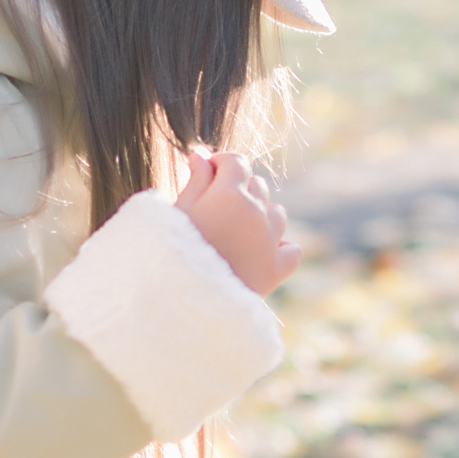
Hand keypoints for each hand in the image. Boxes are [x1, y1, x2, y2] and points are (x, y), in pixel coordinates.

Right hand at [176, 152, 297, 295]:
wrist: (180, 303)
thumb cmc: (168, 254)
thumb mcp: (176, 213)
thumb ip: (194, 181)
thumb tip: (202, 155)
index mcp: (229, 194)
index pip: (237, 161)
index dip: (222, 164)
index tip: (209, 174)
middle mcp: (255, 212)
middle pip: (257, 185)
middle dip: (239, 190)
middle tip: (215, 210)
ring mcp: (269, 241)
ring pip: (276, 213)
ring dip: (260, 216)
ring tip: (235, 233)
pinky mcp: (276, 269)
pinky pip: (290, 249)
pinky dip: (280, 248)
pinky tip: (261, 253)